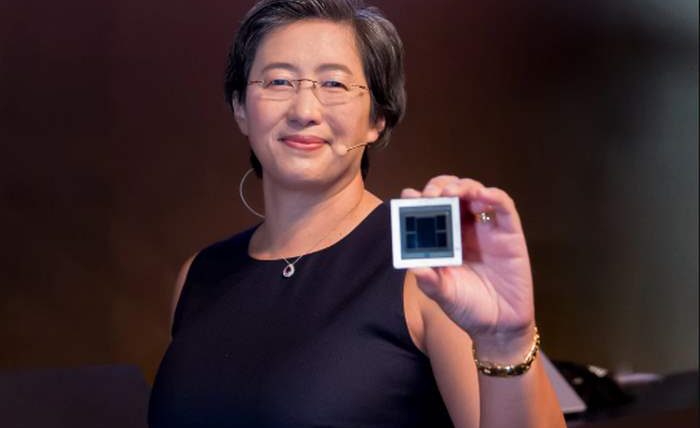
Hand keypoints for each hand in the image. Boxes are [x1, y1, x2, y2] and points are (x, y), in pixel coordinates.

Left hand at [402, 175, 535, 356]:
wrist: (499, 326)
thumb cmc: (468, 307)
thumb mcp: (444, 295)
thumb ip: (430, 281)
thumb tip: (413, 267)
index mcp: (443, 239)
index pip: (430, 210)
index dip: (420, 199)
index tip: (410, 197)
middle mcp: (464, 228)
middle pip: (452, 193)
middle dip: (440, 187)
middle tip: (433, 194)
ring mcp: (487, 228)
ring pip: (476, 192)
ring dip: (463, 186)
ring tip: (453, 192)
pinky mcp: (510, 232)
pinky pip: (504, 207)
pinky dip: (493, 195)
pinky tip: (482, 195)